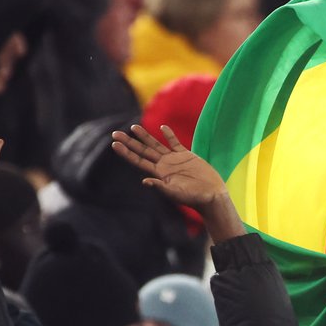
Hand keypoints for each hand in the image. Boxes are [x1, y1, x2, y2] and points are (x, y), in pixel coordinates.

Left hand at [111, 123, 228, 209]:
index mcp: (159, 174)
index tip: (114, 144)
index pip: (139, 160)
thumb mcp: (175, 193)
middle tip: (114, 133)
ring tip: (133, 127)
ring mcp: (175, 160)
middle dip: (129, 142)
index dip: (126, 152)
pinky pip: (175, 143)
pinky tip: (162, 127)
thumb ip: (161, 187)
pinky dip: (169, 135)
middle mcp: (164, 165)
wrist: (211, 196)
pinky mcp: (187, 156)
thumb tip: (145, 181)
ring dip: (144, 136)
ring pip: (156, 145)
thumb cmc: (194, 198)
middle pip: (143, 151)